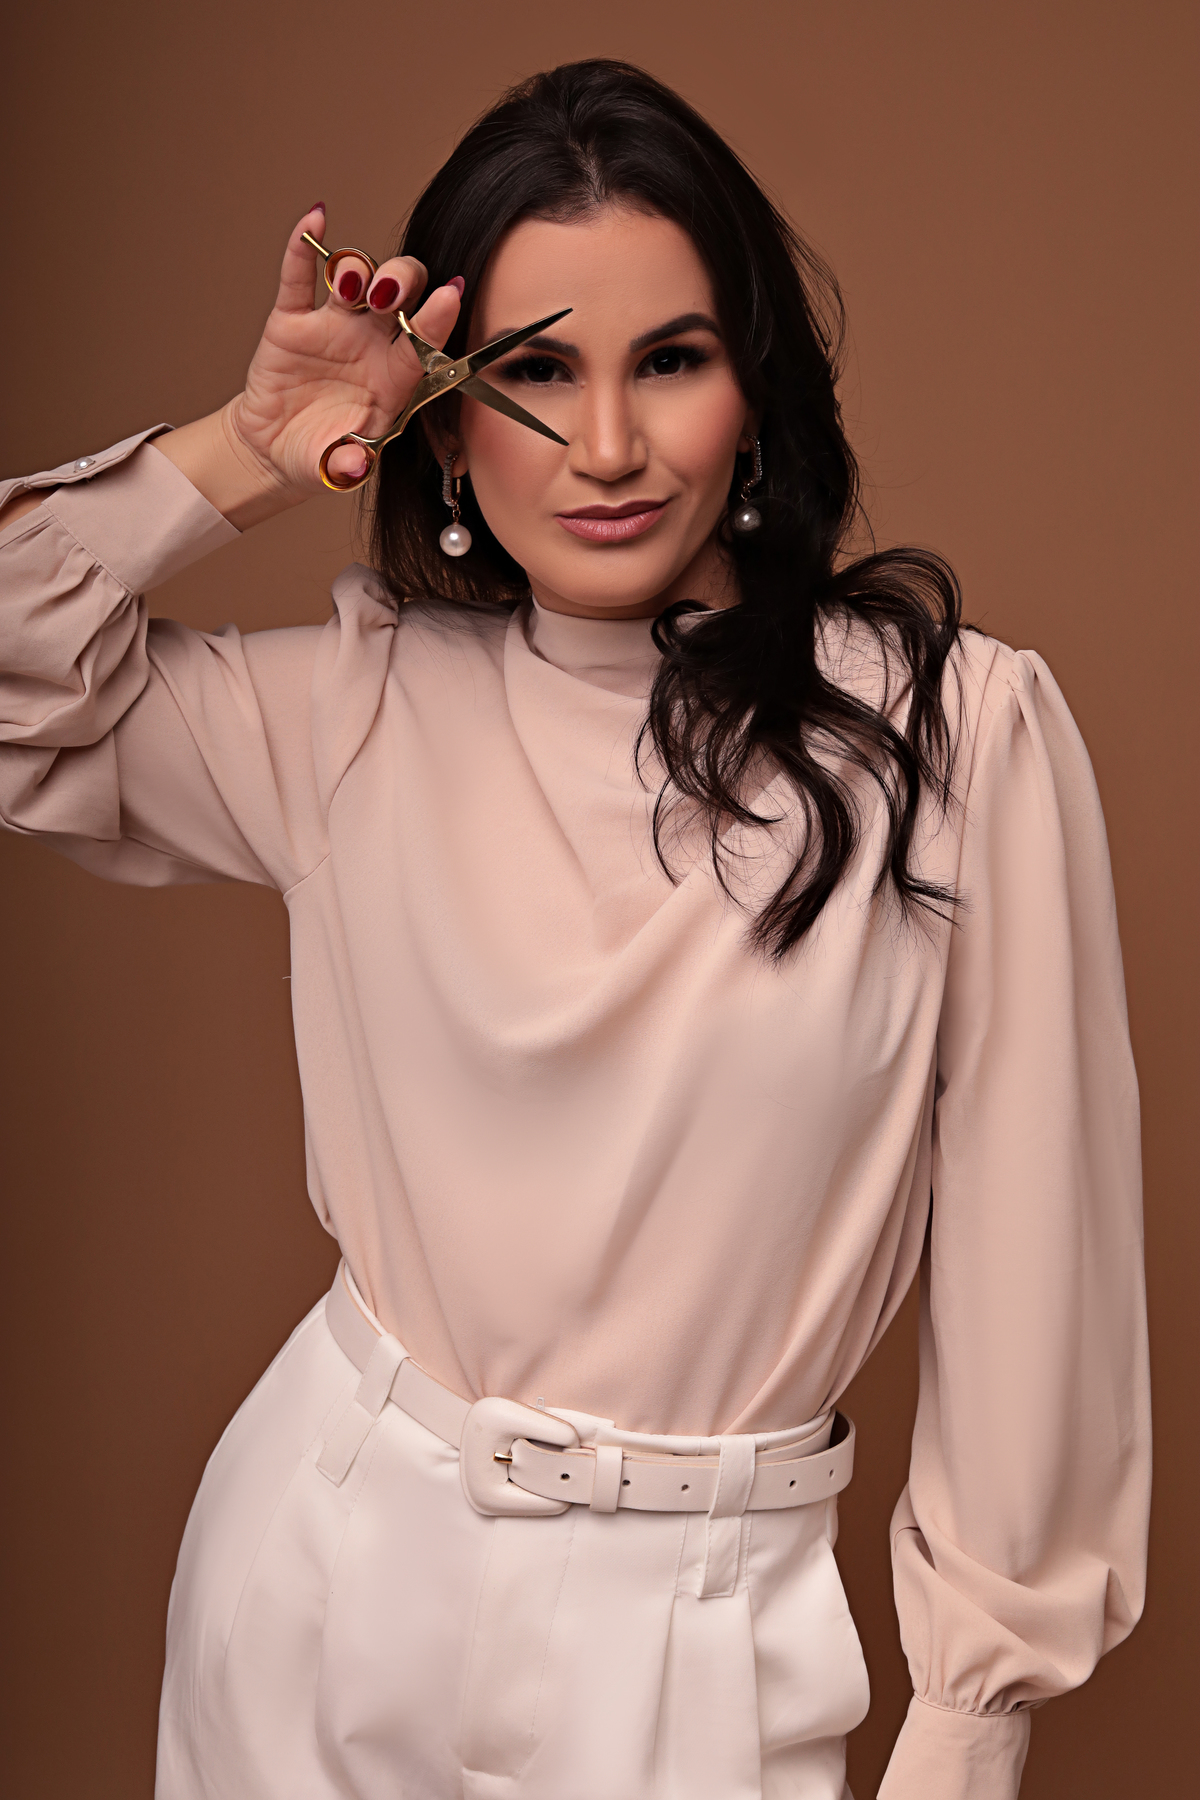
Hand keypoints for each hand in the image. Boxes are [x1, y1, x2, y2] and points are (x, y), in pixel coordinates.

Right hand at [229, 203, 462, 492]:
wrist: (277, 451)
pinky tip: (316, 218)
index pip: (423, 339)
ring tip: (352, 289)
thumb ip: (351, 463)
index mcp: (396, 376)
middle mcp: (372, 342)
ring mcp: (333, 326)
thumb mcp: (339, 468)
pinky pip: (299, 276)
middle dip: (400, 282)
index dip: (437, 317)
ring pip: (356, 277)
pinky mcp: (292, 320)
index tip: (451, 294)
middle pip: (400, 291)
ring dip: (359, 271)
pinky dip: (304, 245)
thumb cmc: (323, 456)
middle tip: (388, 296)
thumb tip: (355, 466)